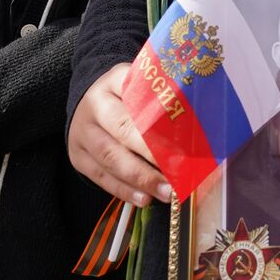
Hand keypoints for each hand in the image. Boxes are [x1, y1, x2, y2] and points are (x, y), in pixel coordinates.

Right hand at [68, 64, 170, 206]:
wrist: (87, 102)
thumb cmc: (126, 97)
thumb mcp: (141, 85)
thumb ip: (164, 95)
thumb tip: (201, 116)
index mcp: (114, 81)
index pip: (137, 93)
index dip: (160, 115)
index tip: (183, 135)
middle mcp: (94, 105)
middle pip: (123, 129)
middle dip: (152, 153)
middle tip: (178, 171)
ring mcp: (83, 132)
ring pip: (110, 157)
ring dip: (141, 178)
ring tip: (166, 192)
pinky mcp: (78, 157)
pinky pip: (100, 176)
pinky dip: (124, 190)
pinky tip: (145, 198)